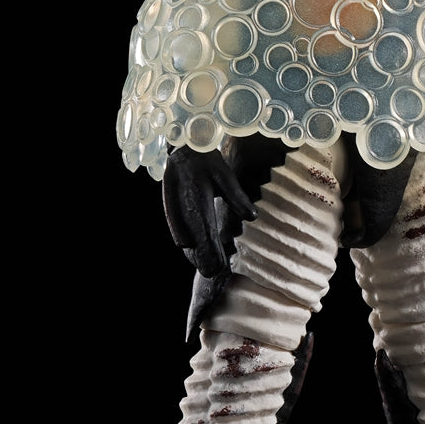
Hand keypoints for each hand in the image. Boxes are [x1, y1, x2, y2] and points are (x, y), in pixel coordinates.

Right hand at [163, 145, 257, 276]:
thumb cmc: (208, 163)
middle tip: (214, 273)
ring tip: (206, 267)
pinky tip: (193, 252)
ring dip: (194, 255)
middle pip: (194, 245)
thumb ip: (237, 198)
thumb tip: (253, 217)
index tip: (221, 268)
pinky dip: (187, 245)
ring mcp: (176, 213)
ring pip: (184, 242)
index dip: (213, 255)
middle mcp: (185, 212)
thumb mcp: (226, 177)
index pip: (206, 237)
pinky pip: (178, 233)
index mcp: (199, 204)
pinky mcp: (171, 212)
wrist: (184, 150)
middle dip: (204, 260)